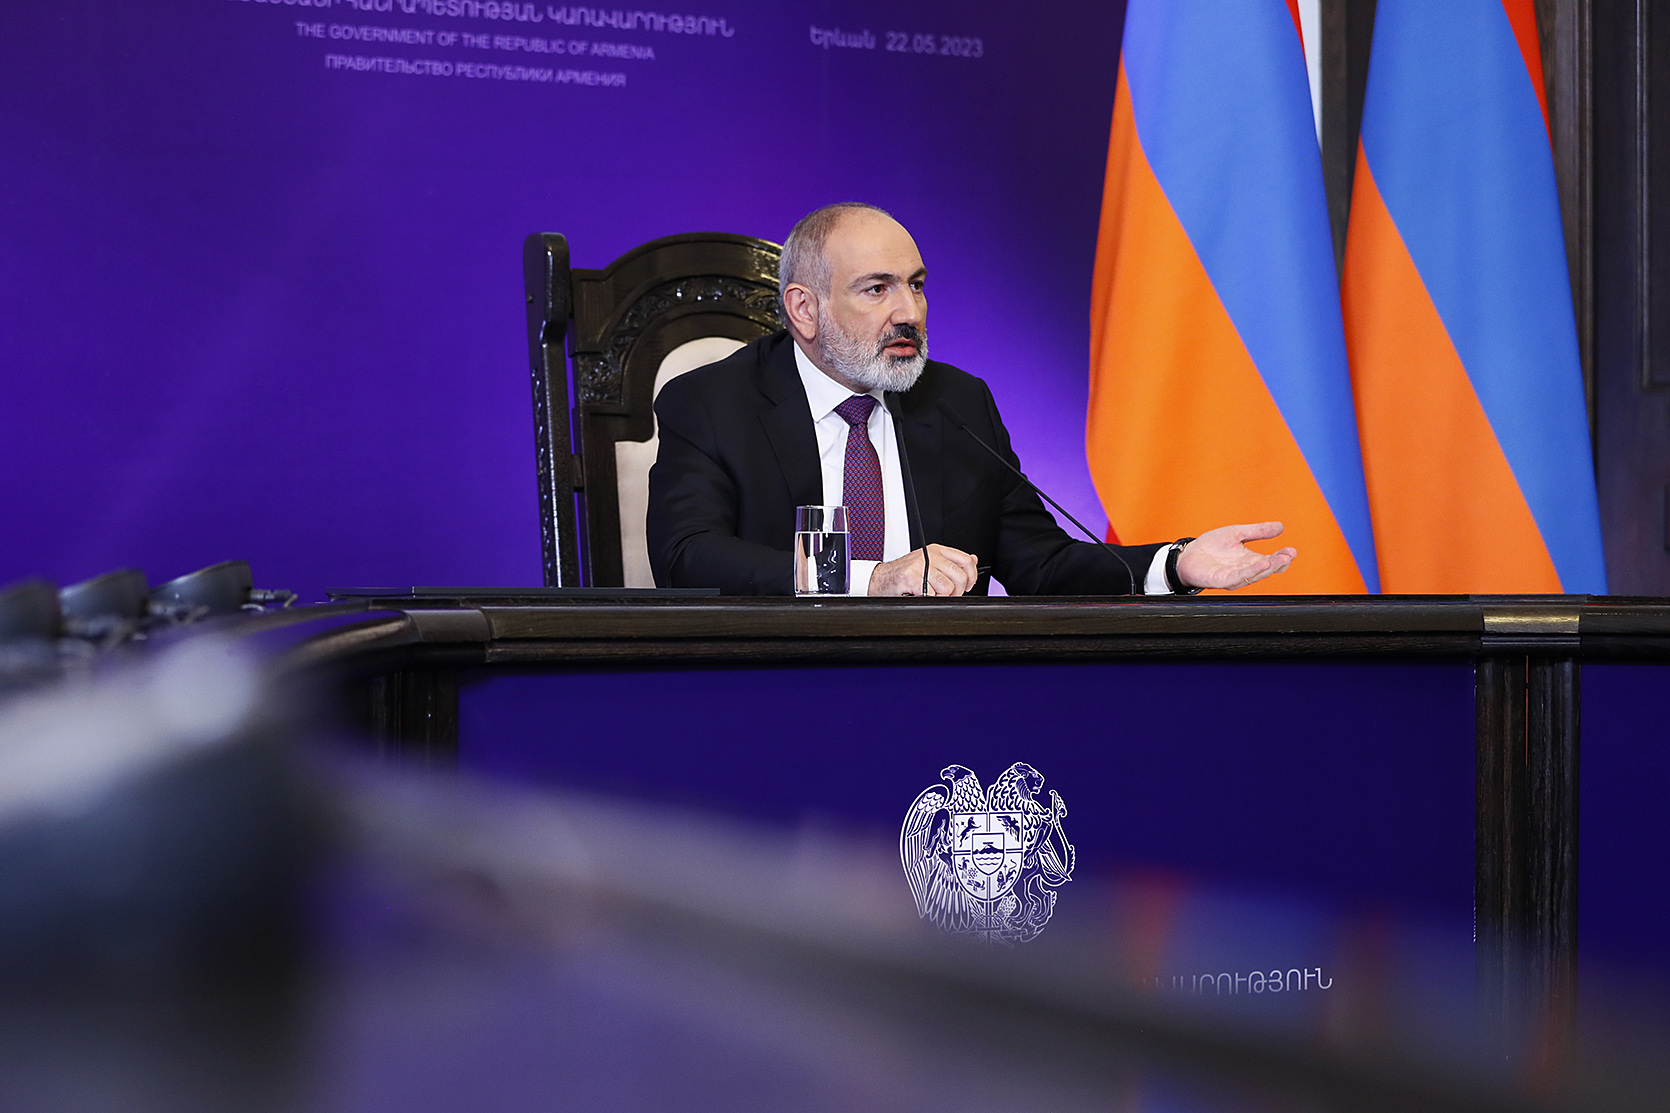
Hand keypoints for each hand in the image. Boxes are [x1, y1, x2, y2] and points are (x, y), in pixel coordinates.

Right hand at [868, 545, 979, 596]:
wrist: (879, 580)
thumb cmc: (905, 574)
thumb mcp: (929, 563)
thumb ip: (950, 562)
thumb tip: (973, 560)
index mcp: (936, 550)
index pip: (965, 560)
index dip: (971, 576)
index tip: (967, 585)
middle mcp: (930, 555)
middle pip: (959, 576)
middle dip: (957, 591)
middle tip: (948, 595)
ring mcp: (921, 566)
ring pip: (948, 588)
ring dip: (942, 597)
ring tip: (932, 595)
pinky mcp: (912, 578)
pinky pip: (933, 594)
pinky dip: (929, 599)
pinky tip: (921, 595)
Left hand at [1174, 522, 1296, 590]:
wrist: (1187, 555)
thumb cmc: (1211, 547)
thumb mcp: (1237, 533)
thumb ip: (1257, 531)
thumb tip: (1280, 526)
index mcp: (1250, 560)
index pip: (1271, 561)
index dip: (1283, 557)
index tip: (1293, 551)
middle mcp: (1244, 570)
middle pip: (1266, 569)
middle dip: (1279, 563)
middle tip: (1290, 555)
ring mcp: (1233, 577)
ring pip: (1254, 574)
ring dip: (1268, 568)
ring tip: (1280, 560)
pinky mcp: (1221, 580)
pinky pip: (1238, 577)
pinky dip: (1250, 571)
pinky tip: (1260, 565)